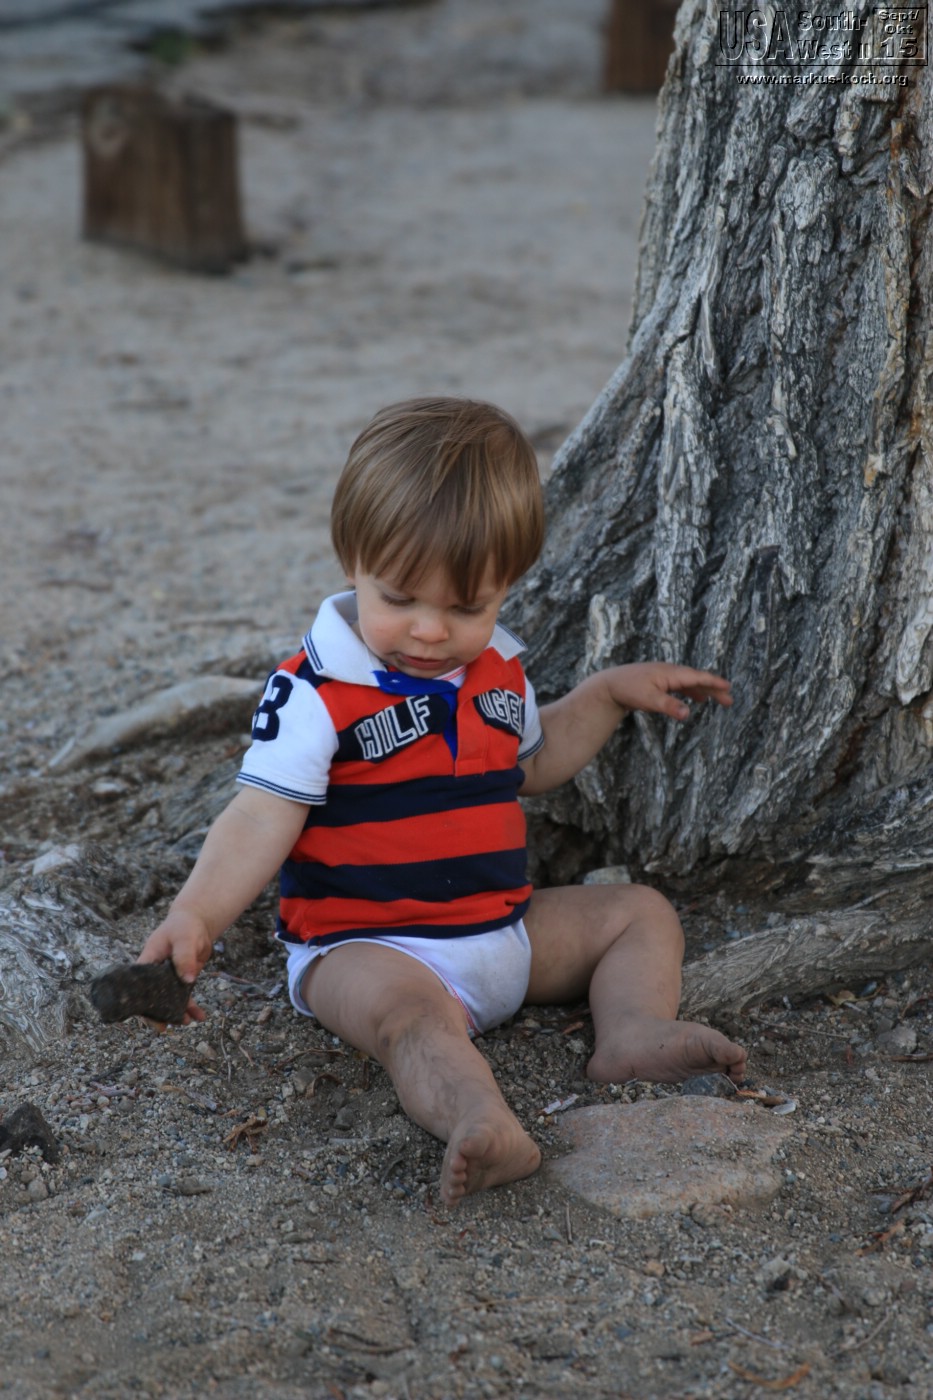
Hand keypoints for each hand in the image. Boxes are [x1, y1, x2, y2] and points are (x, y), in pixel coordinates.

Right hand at [137, 907, 213, 1025]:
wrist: (196, 921)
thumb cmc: (184, 926)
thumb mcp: (184, 938)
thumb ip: (184, 957)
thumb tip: (188, 980)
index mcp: (147, 962)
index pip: (138, 987)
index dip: (140, 1004)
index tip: (149, 1017)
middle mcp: (155, 972)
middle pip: (151, 998)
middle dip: (158, 1014)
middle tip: (165, 1027)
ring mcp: (168, 977)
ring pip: (169, 1000)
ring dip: (177, 1012)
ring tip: (186, 1022)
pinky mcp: (181, 978)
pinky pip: (184, 996)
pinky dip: (191, 1006)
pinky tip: (199, 1016)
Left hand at [605, 663, 732, 722]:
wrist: (609, 684)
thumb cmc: (628, 690)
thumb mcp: (649, 700)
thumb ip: (669, 706)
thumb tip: (688, 713)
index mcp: (671, 673)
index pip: (697, 677)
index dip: (714, 682)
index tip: (728, 687)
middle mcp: (670, 672)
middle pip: (697, 679)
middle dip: (714, 689)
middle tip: (729, 700)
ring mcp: (664, 676)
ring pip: (690, 682)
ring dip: (705, 690)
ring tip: (718, 699)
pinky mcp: (659, 682)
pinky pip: (681, 685)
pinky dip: (692, 691)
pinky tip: (695, 699)